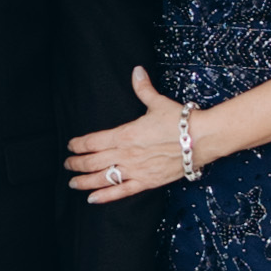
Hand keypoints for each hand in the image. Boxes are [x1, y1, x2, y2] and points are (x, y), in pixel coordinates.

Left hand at [65, 68, 196, 204]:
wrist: (202, 139)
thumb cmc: (181, 121)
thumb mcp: (158, 102)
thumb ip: (143, 88)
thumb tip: (136, 71)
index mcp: (125, 134)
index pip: (93, 141)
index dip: (78, 144)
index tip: (70, 145)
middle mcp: (126, 154)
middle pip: (92, 161)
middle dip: (76, 164)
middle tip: (67, 164)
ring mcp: (136, 170)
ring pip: (102, 178)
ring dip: (84, 181)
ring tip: (72, 183)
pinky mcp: (147, 182)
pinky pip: (121, 192)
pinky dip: (105, 196)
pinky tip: (92, 199)